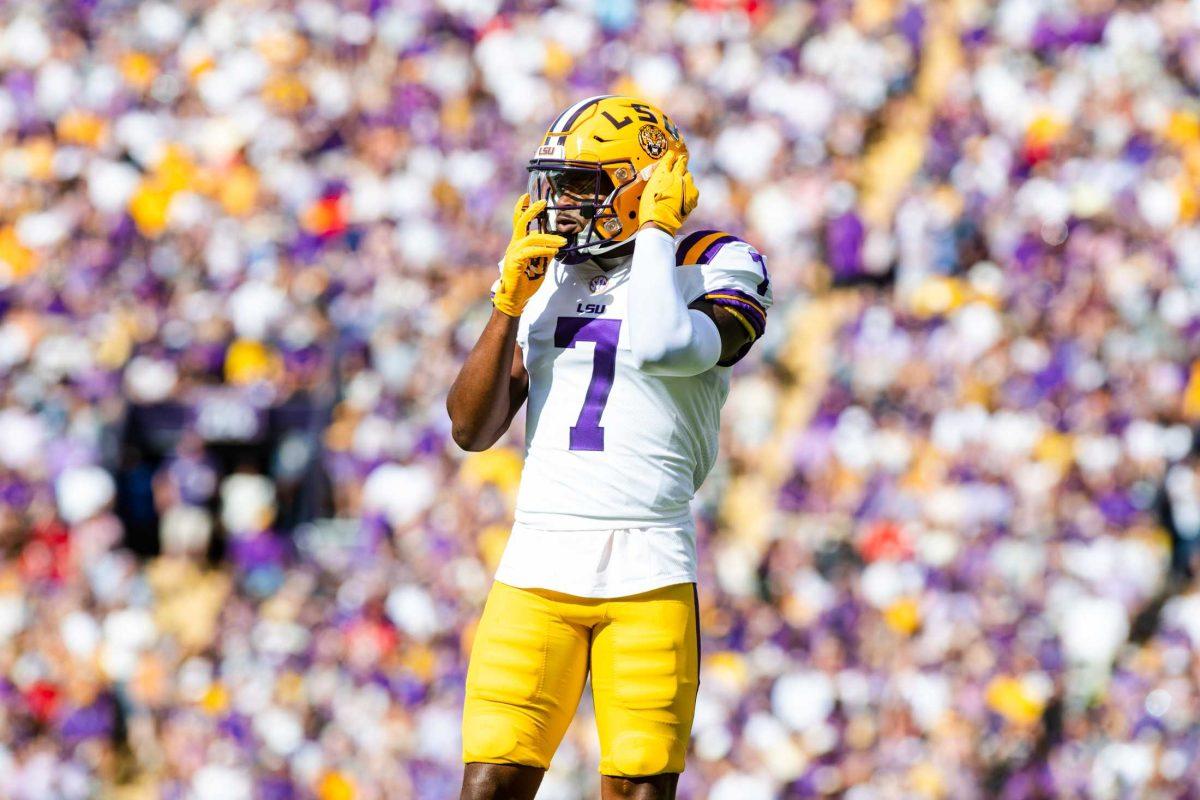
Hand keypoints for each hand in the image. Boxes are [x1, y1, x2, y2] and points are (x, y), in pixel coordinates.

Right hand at [493, 194, 566, 317]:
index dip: (522, 208)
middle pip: (521, 222)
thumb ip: (544, 254)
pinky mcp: (515, 261)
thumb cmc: (525, 283)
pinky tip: (554, 252)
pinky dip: (545, 250)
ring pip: (532, 238)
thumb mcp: (539, 265)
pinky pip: (532, 251)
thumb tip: (555, 246)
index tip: (527, 196)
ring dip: (549, 239)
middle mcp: (513, 245)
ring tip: (562, 243)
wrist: (515, 299)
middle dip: (531, 210)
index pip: (518, 222)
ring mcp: (513, 253)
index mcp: (517, 244)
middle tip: (543, 202)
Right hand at [638, 151, 698, 235]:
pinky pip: (693, 189)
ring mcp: (686, 185)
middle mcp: (676, 176)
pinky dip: (689, 191)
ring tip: (680, 186)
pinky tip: (683, 198)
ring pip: (689, 176)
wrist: (661, 222)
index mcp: (662, 173)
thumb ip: (658, 180)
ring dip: (685, 178)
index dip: (671, 156)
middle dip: (681, 161)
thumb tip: (661, 176)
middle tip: (681, 161)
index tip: (672, 156)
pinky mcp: (693, 195)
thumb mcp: (649, 190)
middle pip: (682, 162)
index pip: (669, 158)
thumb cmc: (650, 208)